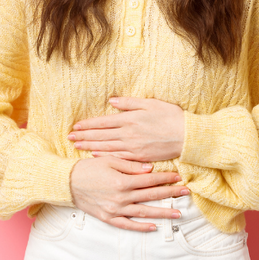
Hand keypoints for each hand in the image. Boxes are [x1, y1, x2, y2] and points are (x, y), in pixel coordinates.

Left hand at [68, 96, 184, 161]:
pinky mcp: (140, 157)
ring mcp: (134, 147)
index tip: (75, 127)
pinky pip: (118, 157)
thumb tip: (111, 102)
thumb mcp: (149, 103)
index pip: (102, 122)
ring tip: (77, 146)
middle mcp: (128, 134)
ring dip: (90, 146)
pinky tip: (96, 156)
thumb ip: (129, 103)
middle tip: (70, 138)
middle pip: (101, 136)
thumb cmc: (171, 116)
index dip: (87, 125)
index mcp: (129, 119)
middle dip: (84, 136)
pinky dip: (105, 156)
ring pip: (106, 147)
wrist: (188, 136)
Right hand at [69, 157, 190, 230]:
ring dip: (162, 213)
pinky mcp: (108, 217)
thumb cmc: (87, 168)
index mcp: (122, 181)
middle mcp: (121, 197)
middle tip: (186, 192)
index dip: (165, 178)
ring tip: (178, 213)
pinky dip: (141, 227)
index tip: (178, 177)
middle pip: (151, 195)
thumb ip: (129, 165)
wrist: (67, 183)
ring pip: (144, 212)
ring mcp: (115, 209)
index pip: (149, 179)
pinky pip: (127, 225)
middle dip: (170, 193)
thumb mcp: (108, 161)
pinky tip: (153, 227)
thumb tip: (149, 169)